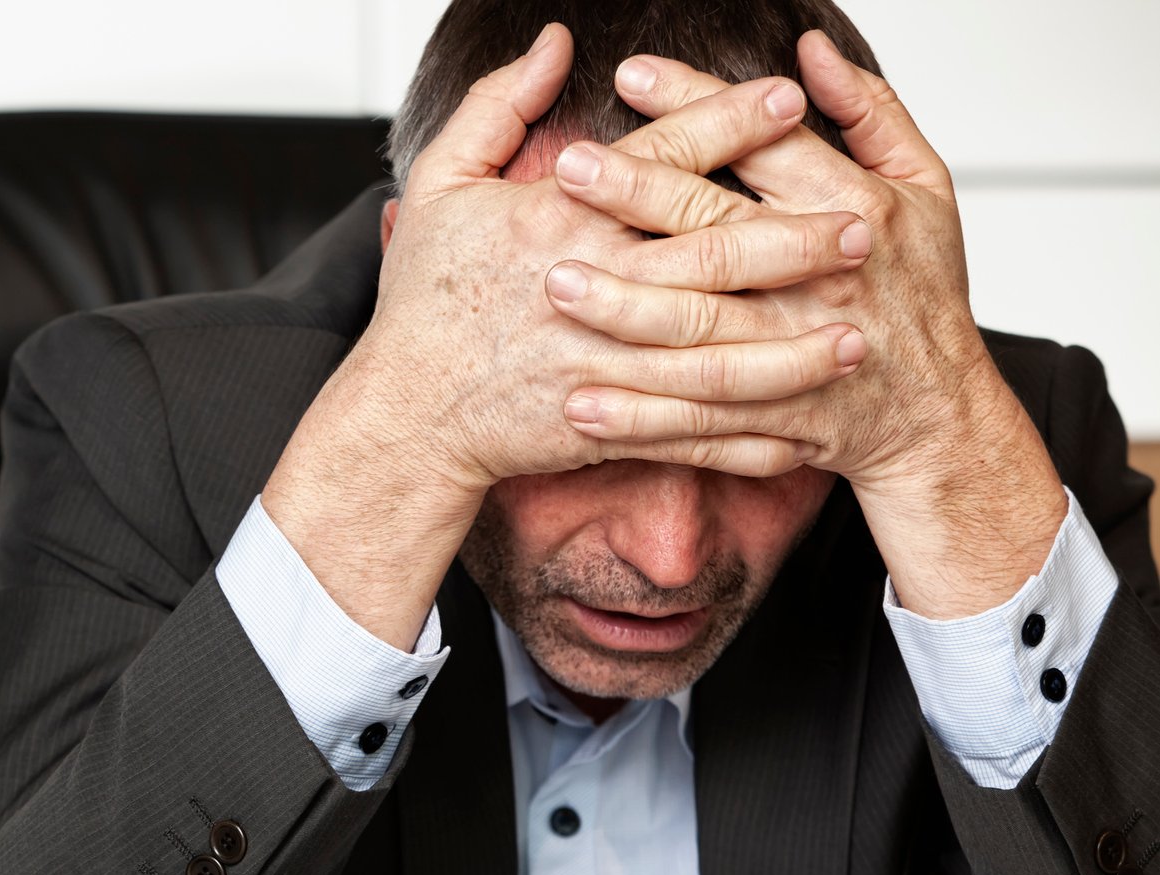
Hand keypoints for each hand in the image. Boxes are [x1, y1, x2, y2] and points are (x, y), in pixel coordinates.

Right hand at [359, 26, 866, 494]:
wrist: (404, 414)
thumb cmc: (422, 303)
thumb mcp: (440, 186)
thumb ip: (495, 107)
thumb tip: (552, 43)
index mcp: (557, 224)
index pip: (659, 162)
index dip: (726, 124)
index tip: (789, 96)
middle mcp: (590, 289)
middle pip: (710, 256)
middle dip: (792, 239)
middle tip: (862, 226)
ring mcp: (602, 363)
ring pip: (716, 353)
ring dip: (792, 346)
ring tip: (857, 331)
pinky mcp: (605, 424)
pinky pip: (690, 432)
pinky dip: (748, 437)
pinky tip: (802, 427)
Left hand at [546, 33, 1065, 615]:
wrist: (937, 416)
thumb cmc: (921, 291)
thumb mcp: (926, 186)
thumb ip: (870, 112)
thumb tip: (811, 50)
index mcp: (857, 210)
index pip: (767, 146)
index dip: (700, 109)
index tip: (630, 77)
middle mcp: (824, 281)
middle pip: (721, 234)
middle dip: (641, 200)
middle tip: (568, 169)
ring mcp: (799, 357)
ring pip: (703, 334)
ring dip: (626, 312)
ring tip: (556, 284)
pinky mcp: (778, 422)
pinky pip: (700, 421)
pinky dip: (641, 419)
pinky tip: (580, 405)